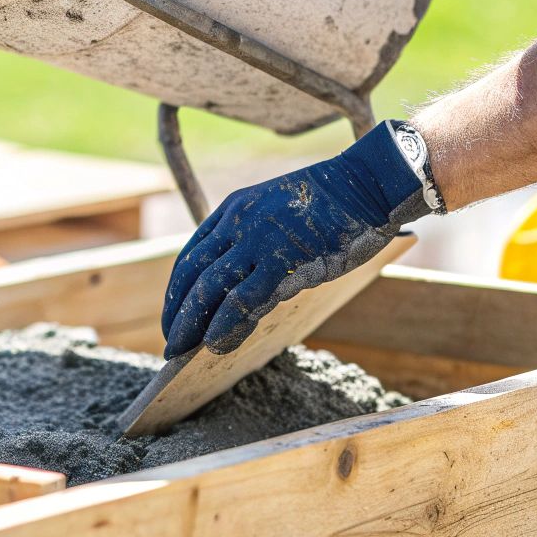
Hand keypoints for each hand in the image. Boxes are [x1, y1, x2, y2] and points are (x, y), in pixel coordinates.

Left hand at [160, 122, 434, 358]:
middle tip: (171, 343)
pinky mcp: (283, 259)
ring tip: (180, 351)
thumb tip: (244, 292)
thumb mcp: (278, 215)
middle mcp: (237, 222)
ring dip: (191, 323)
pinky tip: (214, 344)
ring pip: (209, 287)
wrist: (365, 185)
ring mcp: (258, 240)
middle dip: (178, 311)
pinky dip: (224, 323)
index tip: (174, 315)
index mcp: (233, 210)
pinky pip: (243, 298)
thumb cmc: (330, 205)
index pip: (192, 256)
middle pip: (192, 274)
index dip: (178, 290)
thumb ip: (256, 246)